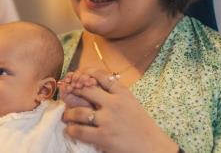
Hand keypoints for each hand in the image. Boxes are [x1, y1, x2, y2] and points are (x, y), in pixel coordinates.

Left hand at [62, 68, 177, 152]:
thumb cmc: (143, 126)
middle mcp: (114, 104)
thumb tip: (95, 87)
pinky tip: (71, 129)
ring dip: (69, 113)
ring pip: (78, 111)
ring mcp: (107, 120)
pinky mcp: (103, 137)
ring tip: (67, 116)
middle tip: (67, 95)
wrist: (153, 147)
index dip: (87, 73)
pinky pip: (79, 131)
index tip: (79, 76)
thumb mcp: (132, 104)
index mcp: (123, 94)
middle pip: (86, 90)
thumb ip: (116, 95)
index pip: (101, 76)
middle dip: (74, 91)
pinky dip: (72, 129)